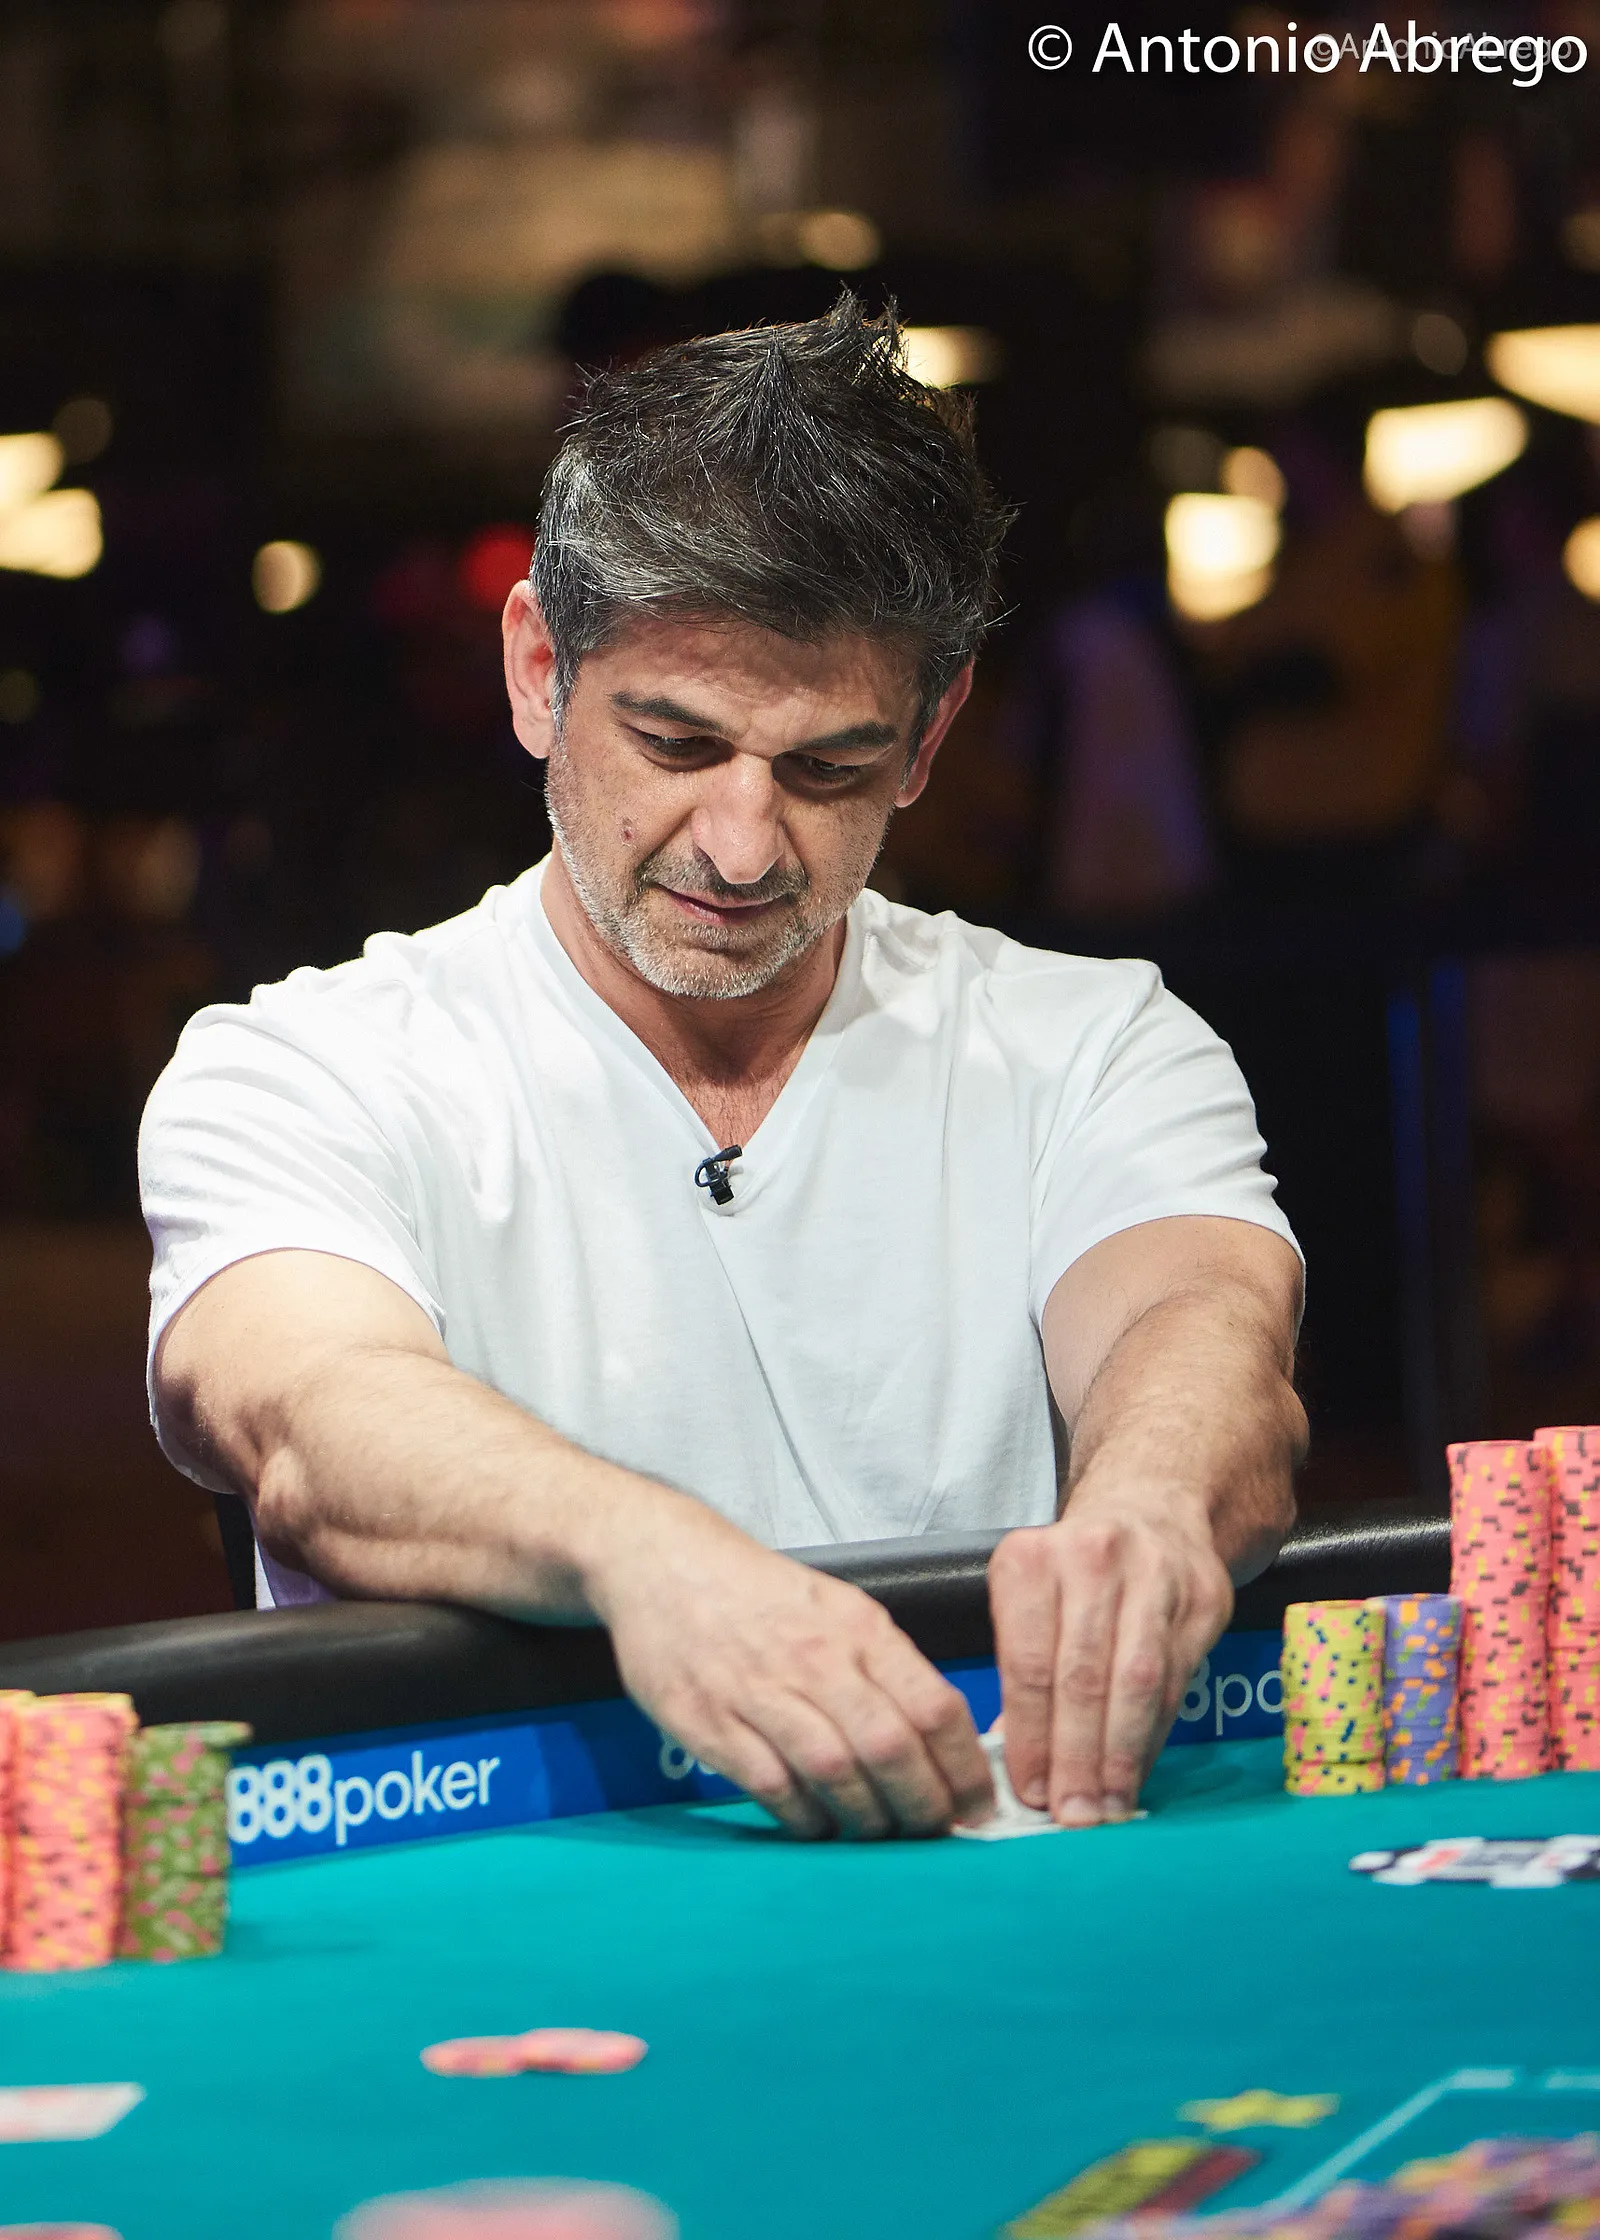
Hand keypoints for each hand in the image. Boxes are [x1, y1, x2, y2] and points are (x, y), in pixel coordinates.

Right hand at [592, 1501, 992, 1839]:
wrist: (665, 1565)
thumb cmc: (761, 1595)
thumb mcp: (839, 1608)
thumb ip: (886, 1666)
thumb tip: (942, 1739)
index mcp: (857, 1627)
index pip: (933, 1706)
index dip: (964, 1768)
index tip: (976, 1804)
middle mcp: (814, 1659)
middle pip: (890, 1749)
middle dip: (923, 1806)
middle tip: (934, 1833)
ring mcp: (758, 1692)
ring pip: (835, 1775)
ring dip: (869, 1821)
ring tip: (881, 1835)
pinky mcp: (709, 1723)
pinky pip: (773, 1788)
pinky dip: (806, 1820)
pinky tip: (820, 1826)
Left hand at [987, 1491, 1232, 1826]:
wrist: (1154, 1510)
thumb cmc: (1076, 1572)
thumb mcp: (1030, 1598)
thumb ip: (1021, 1672)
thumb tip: (1016, 1764)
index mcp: (1031, 1560)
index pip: (1028, 1663)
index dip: (1032, 1735)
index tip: (1030, 1790)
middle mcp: (1090, 1558)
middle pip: (1082, 1677)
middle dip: (1076, 1756)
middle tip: (1072, 1814)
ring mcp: (1153, 1574)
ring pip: (1135, 1681)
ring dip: (1120, 1755)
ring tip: (1108, 1806)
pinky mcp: (1202, 1595)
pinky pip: (1175, 1679)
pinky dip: (1154, 1734)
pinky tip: (1138, 1770)